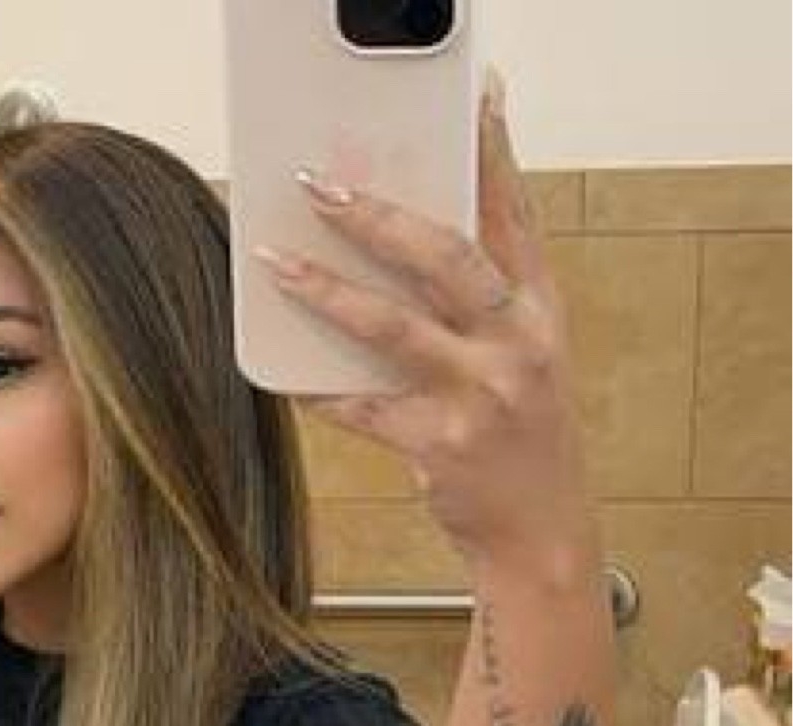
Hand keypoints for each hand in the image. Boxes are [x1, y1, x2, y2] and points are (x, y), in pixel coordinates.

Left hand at [255, 67, 597, 570]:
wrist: (541, 535)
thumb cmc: (524, 441)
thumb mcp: (527, 360)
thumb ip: (484, 306)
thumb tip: (404, 247)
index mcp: (540, 310)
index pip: (514, 214)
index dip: (490, 153)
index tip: (470, 100)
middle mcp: (518, 343)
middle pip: (442, 257)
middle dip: (376, 216)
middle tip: (323, 185)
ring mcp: (483, 395)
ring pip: (391, 326)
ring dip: (326, 290)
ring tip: (275, 262)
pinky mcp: (443, 446)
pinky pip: (363, 407)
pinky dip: (320, 389)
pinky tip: (282, 371)